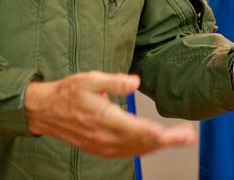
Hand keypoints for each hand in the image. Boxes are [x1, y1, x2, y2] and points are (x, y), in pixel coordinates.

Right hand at [24, 71, 195, 157]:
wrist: (45, 111)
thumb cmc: (68, 92)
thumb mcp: (90, 79)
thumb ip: (114, 82)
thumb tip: (135, 82)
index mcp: (105, 119)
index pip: (139, 131)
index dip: (162, 134)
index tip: (180, 133)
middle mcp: (105, 137)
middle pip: (142, 144)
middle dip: (167, 142)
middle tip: (188, 137)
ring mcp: (102, 146)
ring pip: (135, 151)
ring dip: (157, 147)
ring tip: (177, 140)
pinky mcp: (99, 149)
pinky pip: (125, 154)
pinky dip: (142, 150)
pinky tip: (152, 146)